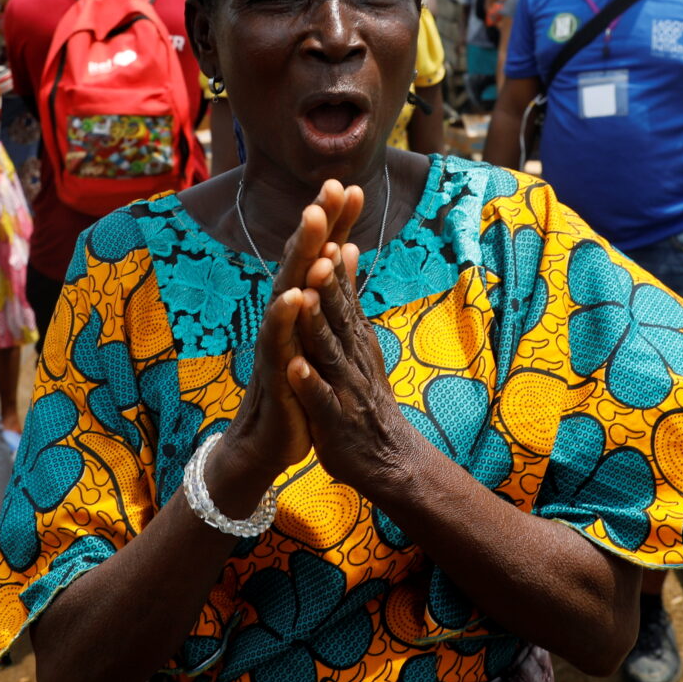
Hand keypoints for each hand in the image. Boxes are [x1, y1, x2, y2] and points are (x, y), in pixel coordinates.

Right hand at [209, 182, 362, 507]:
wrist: (267, 442)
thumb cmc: (295, 385)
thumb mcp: (317, 334)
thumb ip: (329, 290)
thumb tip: (346, 247)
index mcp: (302, 307)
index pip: (322, 257)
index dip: (336, 224)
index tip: (353, 187)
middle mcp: (285, 316)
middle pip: (301, 262)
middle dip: (317, 224)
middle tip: (331, 187)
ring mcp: (277, 340)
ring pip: (288, 290)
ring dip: (301, 257)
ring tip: (314, 223)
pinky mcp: (273, 371)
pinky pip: (276, 341)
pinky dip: (283, 318)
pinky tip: (292, 296)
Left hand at [284, 239, 416, 497]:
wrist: (387, 455)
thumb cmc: (365, 392)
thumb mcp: (360, 338)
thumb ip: (349, 295)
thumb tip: (347, 246)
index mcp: (353, 335)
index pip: (342, 292)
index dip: (333, 259)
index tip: (328, 226)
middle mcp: (351, 355)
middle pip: (337, 315)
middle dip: (327, 283)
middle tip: (320, 249)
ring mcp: (345, 386)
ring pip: (328, 352)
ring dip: (316, 325)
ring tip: (304, 298)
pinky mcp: (334, 420)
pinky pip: (319, 400)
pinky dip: (308, 383)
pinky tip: (295, 367)